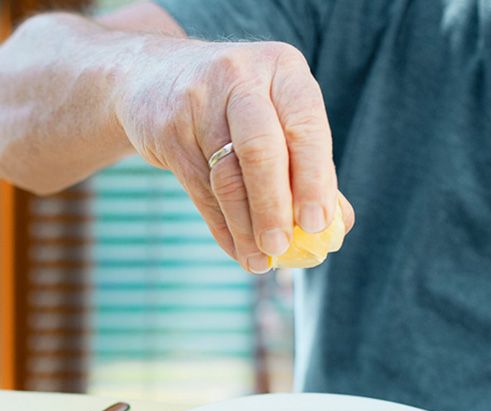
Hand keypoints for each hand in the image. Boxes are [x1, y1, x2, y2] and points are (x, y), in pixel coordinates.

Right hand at [116, 39, 353, 271]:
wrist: (153, 77)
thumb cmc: (236, 106)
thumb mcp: (277, 117)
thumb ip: (310, 167)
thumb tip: (338, 226)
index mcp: (283, 69)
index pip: (305, 125)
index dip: (314, 179)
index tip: (316, 224)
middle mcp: (241, 77)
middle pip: (262, 150)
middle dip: (274, 207)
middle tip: (282, 248)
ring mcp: (199, 101)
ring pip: (227, 176)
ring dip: (246, 227)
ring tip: (260, 261)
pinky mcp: (168, 129)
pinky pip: (200, 190)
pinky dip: (222, 227)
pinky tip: (237, 249)